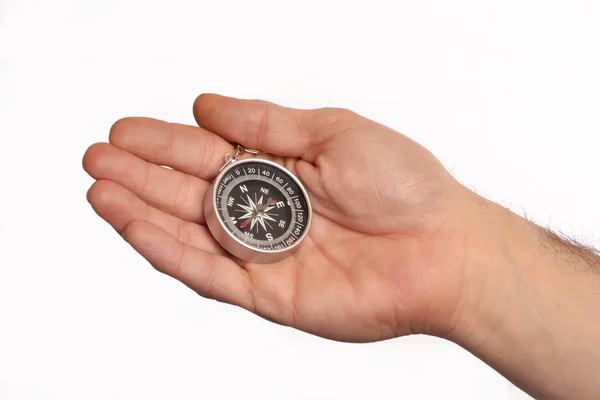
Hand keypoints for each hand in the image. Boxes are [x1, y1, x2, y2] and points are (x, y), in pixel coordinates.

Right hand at [83, 94, 473, 341]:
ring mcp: (265, 255)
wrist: (444, 247)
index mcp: (280, 171)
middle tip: (96, 157)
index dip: (165, 143)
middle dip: (141, 176)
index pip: (209, 155)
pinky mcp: (270, 294)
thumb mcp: (332, 132)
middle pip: (190, 193)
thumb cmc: (404, 185)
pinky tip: (134, 227)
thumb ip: (266, 124)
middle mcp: (267, 213)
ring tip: (99, 189)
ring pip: (190, 233)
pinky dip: (169, 251)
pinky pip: (210, 273)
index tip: (124, 131)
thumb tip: (204, 107)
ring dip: (141, 212)